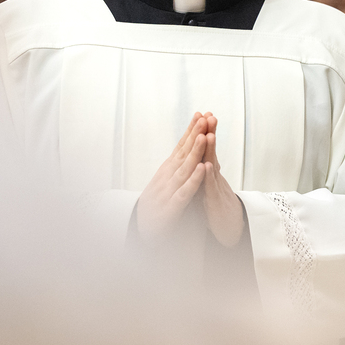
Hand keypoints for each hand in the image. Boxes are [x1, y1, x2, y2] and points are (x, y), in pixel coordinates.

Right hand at [136, 113, 208, 240]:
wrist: (140, 230)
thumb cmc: (157, 203)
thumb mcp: (167, 180)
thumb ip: (178, 165)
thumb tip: (187, 146)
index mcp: (168, 170)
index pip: (181, 146)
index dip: (191, 131)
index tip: (201, 115)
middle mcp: (167, 177)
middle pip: (183, 153)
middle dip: (194, 135)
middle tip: (204, 118)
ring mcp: (168, 191)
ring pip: (184, 169)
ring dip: (194, 152)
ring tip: (204, 137)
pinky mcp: (171, 208)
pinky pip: (184, 192)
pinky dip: (193, 180)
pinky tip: (202, 170)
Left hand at [199, 115, 244, 247]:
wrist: (230, 229)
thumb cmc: (218, 206)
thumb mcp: (210, 184)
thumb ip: (207, 169)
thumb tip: (204, 152)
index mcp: (209, 172)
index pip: (205, 149)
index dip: (203, 132)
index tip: (202, 115)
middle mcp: (214, 177)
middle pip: (211, 152)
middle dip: (210, 134)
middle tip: (210, 116)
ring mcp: (216, 189)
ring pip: (212, 167)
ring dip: (210, 151)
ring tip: (208, 134)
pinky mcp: (214, 204)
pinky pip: (210, 189)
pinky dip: (208, 178)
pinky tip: (206, 167)